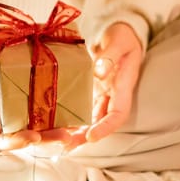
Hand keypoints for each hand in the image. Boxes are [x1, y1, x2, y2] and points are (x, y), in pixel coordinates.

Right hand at [0, 53, 70, 151]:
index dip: (16, 142)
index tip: (32, 136)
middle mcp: (0, 124)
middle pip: (23, 138)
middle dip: (45, 139)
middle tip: (64, 136)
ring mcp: (12, 116)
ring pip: (35, 128)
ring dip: (54, 130)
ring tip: (74, 127)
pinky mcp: (21, 104)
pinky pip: (38, 112)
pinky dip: (53, 113)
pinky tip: (70, 110)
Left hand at [68, 23, 142, 148]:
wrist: (120, 32)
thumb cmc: (123, 35)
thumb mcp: (119, 41)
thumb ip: (109, 55)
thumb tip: (99, 71)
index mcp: (123, 86)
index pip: (118, 113)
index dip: (106, 127)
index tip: (91, 136)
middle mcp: (113, 94)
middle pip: (102, 122)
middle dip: (86, 137)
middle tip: (67, 147)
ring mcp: (102, 94)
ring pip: (91, 118)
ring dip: (77, 132)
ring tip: (58, 144)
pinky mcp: (91, 90)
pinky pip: (82, 107)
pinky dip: (72, 118)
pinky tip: (56, 125)